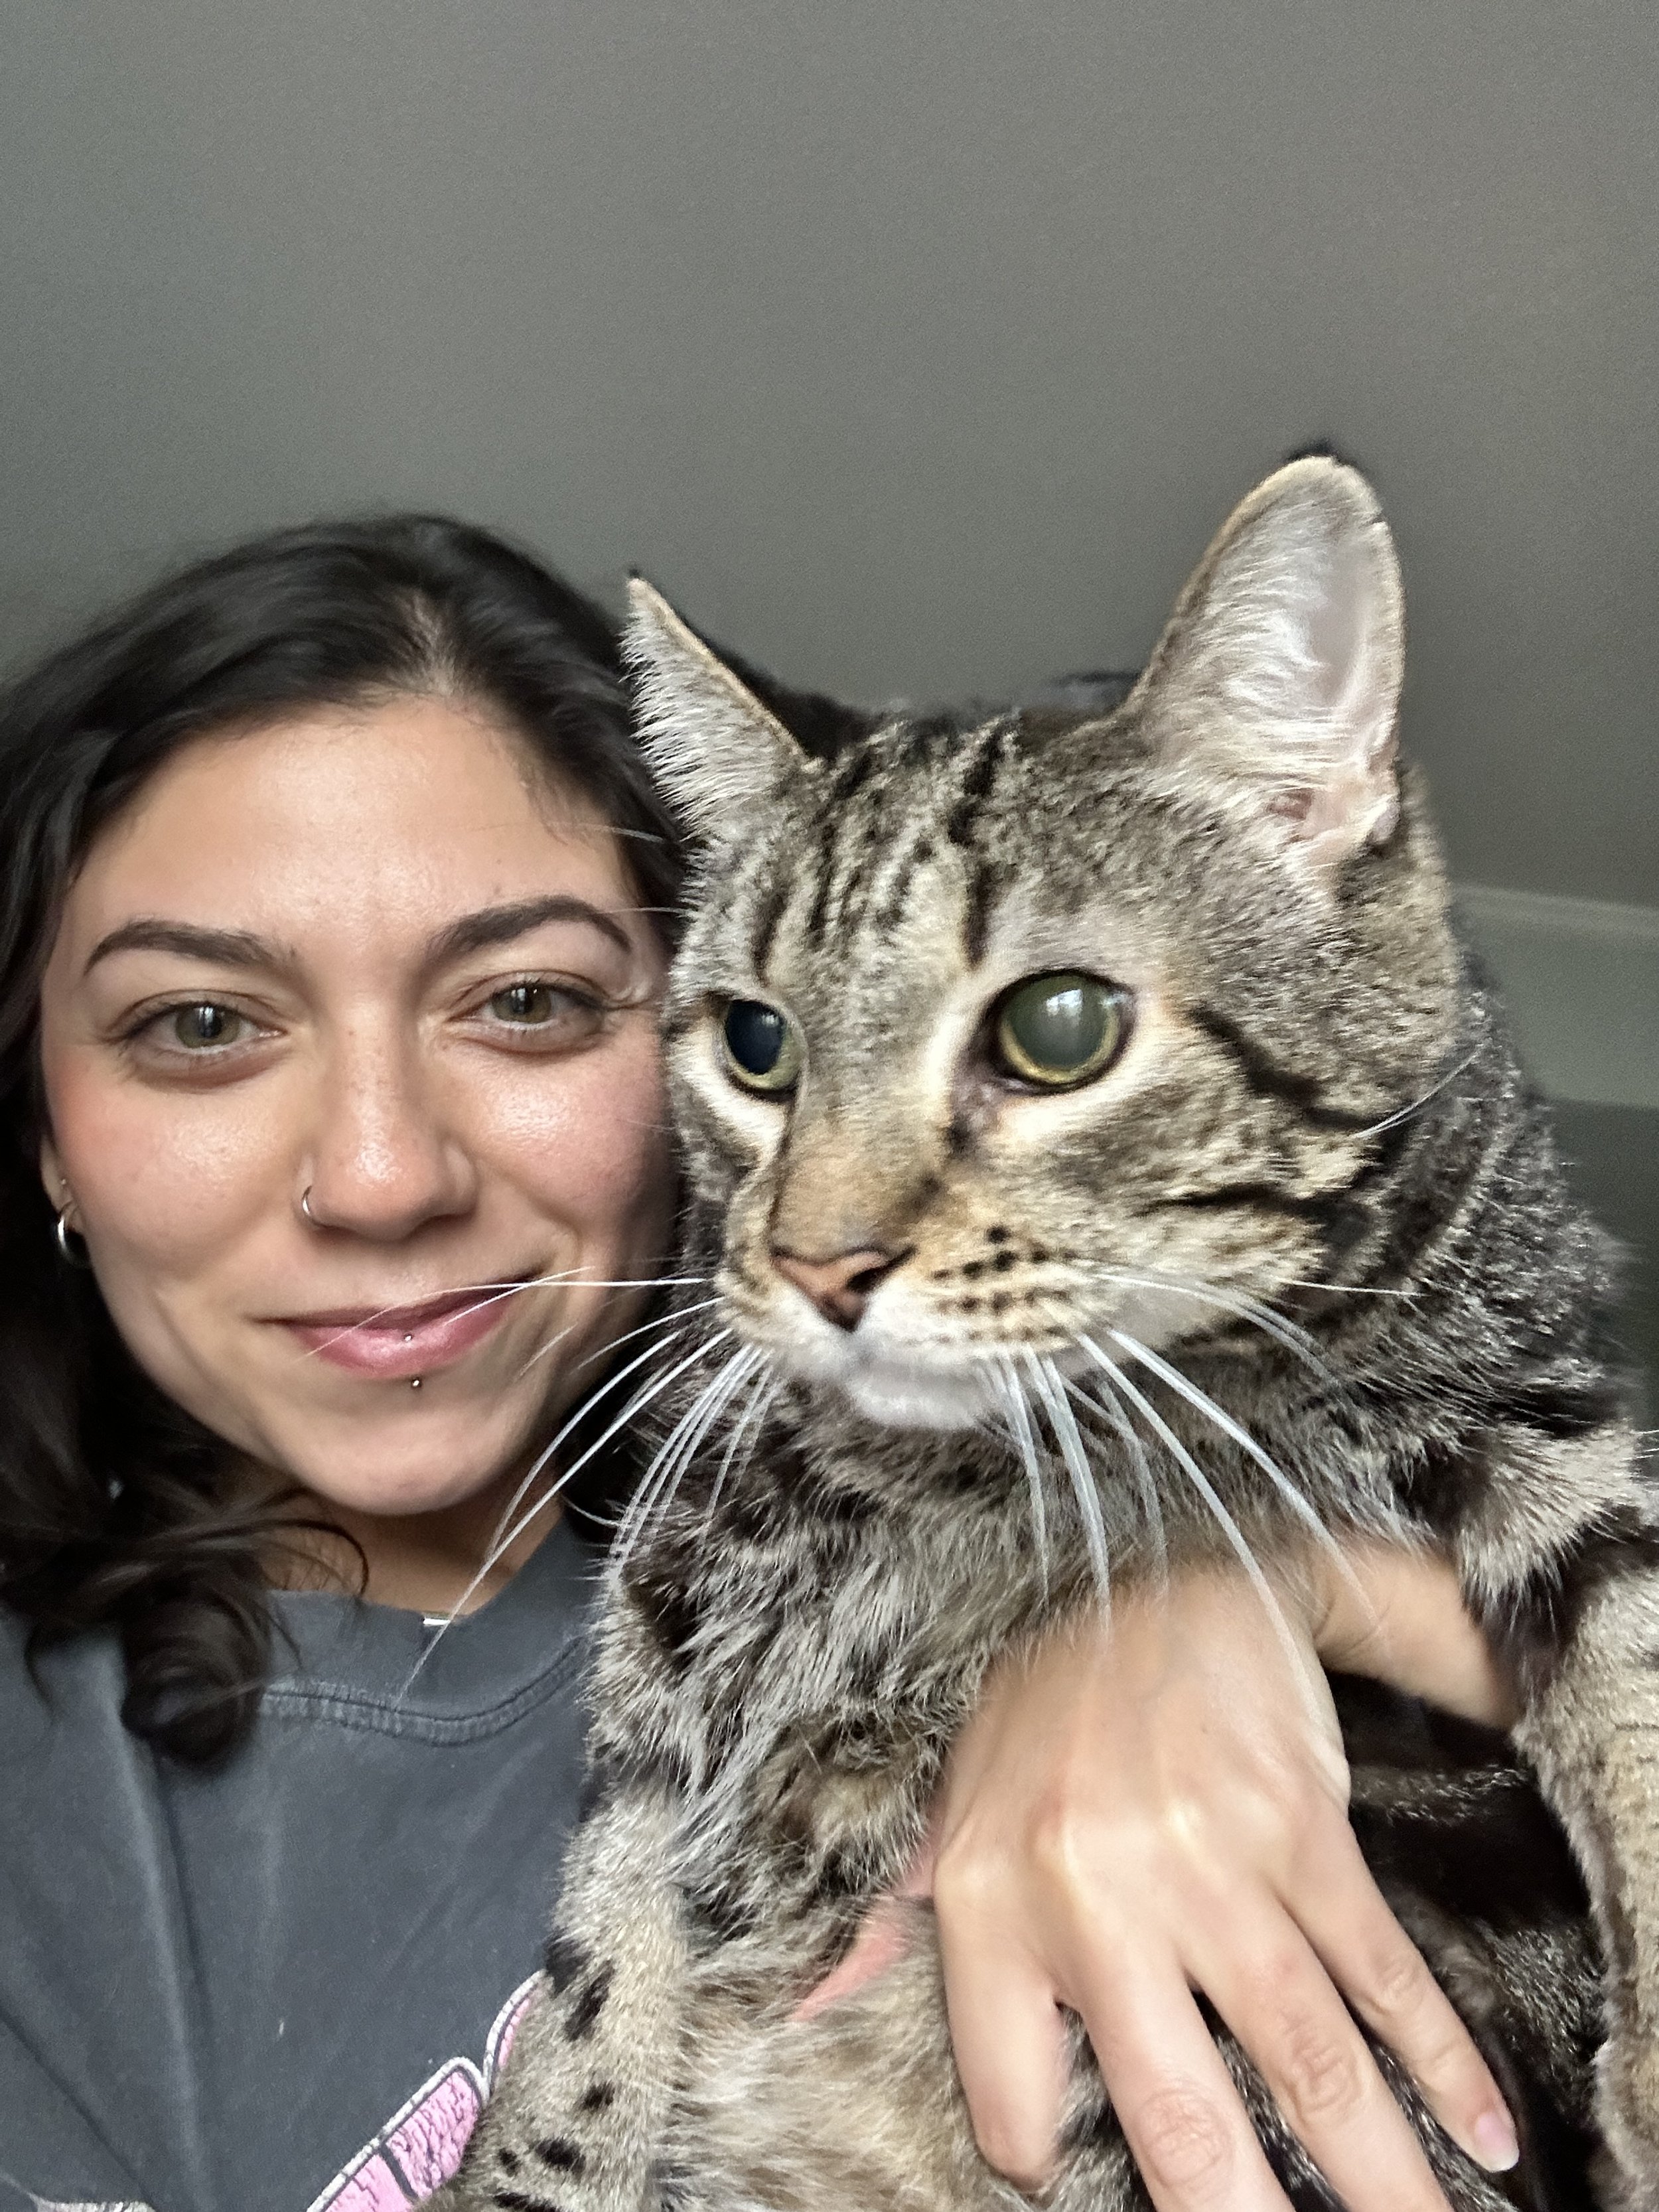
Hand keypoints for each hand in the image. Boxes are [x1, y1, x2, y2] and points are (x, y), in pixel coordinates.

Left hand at [810, 1552, 1520, 2211]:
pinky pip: (1379, 1969)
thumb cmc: (1045, 1702)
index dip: (1042, 2163)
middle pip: (1178, 2115)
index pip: (1012, 2096)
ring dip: (1369, 2174)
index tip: (1091, 2192)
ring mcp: (1209, 1863)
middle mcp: (1094, 1893)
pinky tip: (1473, 2131)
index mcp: (988, 1895)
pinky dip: (1438, 2059)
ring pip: (1302, 2060)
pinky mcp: (1300, 1828)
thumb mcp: (943, 1798)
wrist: (1162, 1566)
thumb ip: (883, 1917)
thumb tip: (806, 2016)